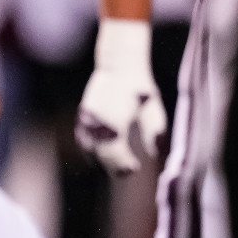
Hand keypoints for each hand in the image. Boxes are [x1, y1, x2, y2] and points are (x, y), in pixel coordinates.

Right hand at [76, 19, 166, 175]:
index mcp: (115, 121)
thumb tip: (154, 153)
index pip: (115, 152)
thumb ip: (153, 133)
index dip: (123, 164)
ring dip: (101, 160)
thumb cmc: (140, 89)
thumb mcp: (153, 111)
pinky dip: (92, 149)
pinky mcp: (83, 117)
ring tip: (116, 165)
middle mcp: (98, 122)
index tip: (134, 168)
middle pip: (101, 154)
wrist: (119, 66)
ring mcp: (87, 119)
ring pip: (89, 149)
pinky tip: (102, 154)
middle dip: (113, 165)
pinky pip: (84, 140)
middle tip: (127, 171)